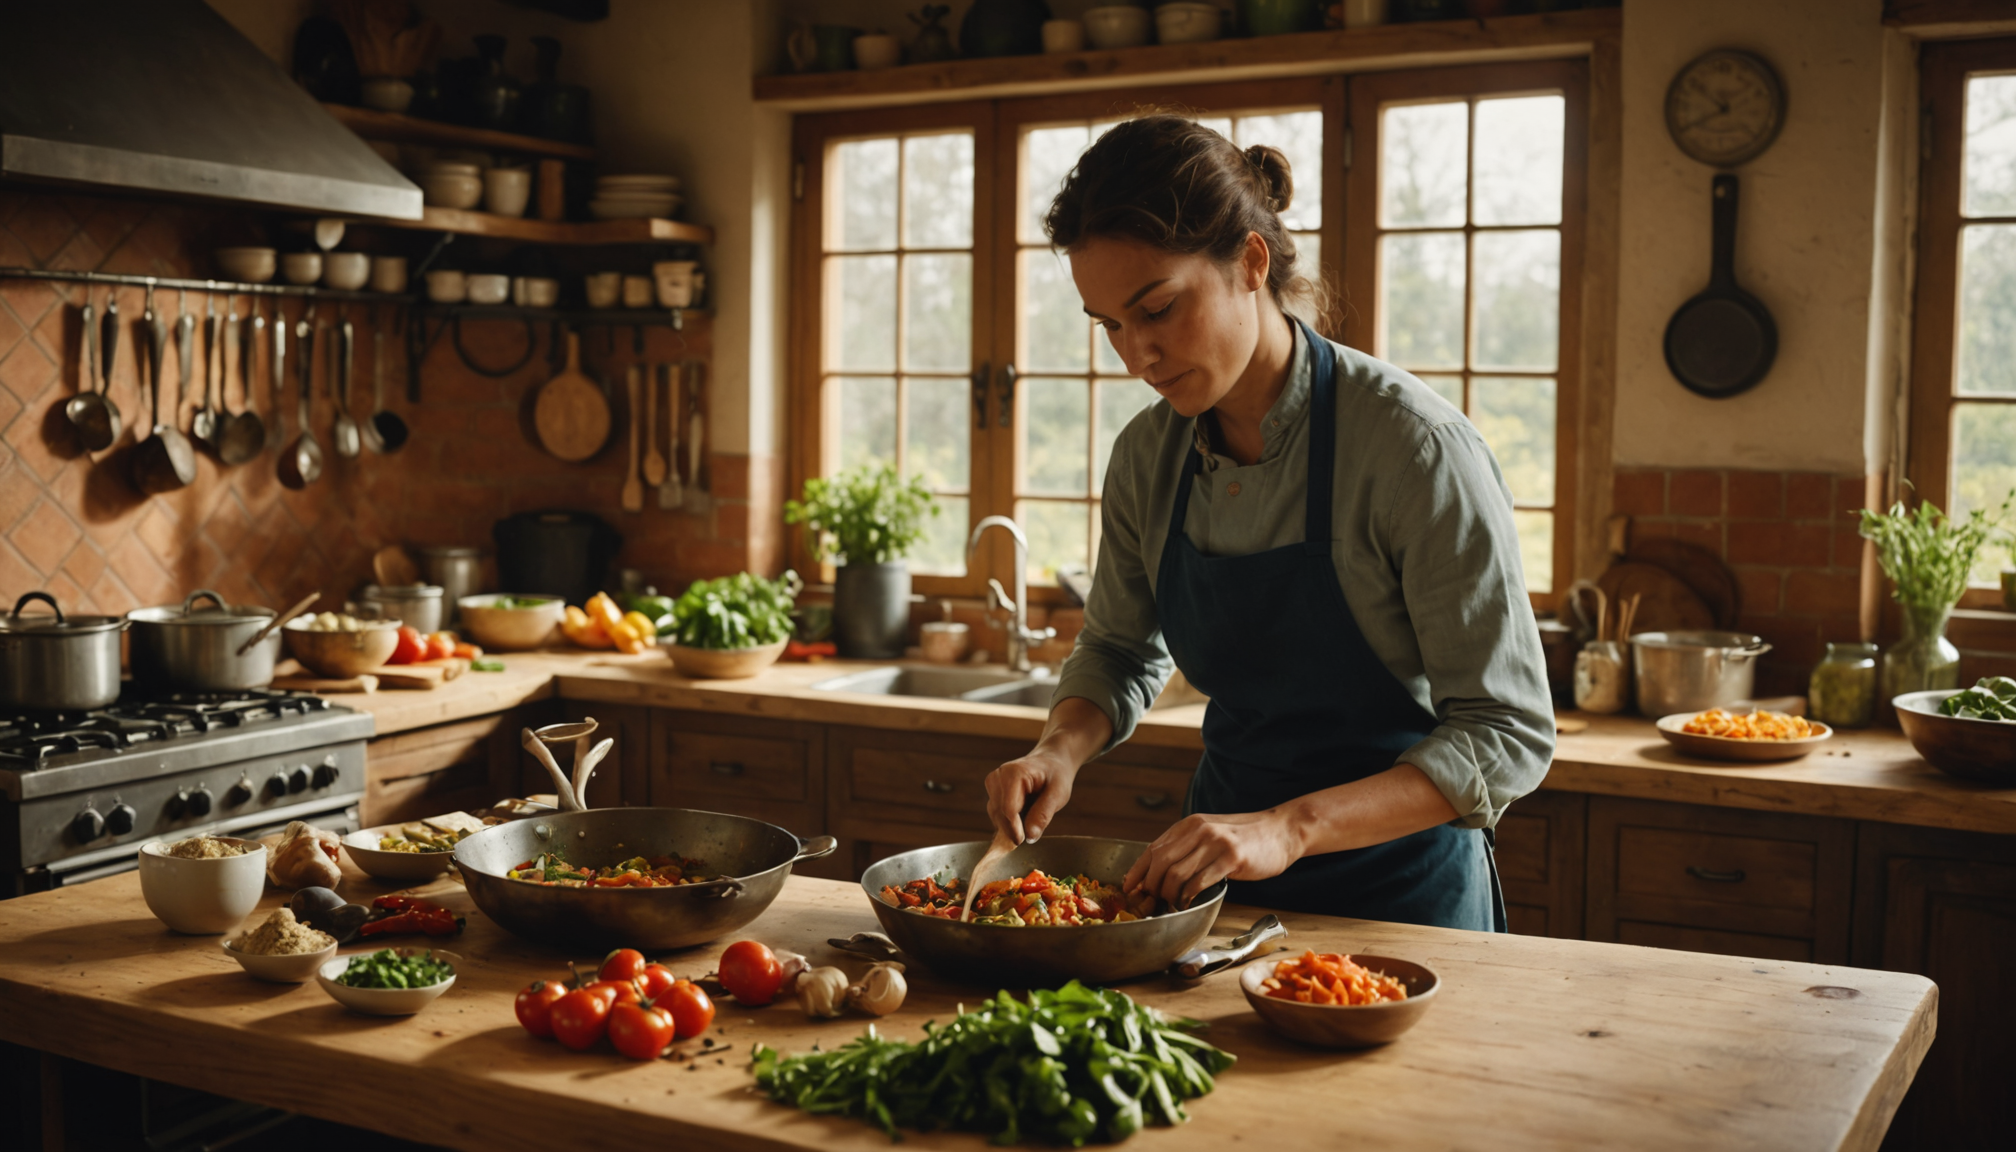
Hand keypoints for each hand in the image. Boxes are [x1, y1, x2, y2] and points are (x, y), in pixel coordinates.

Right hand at [984, 749, 1077, 843]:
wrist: (1052, 761)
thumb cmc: (1056, 775)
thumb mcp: (1058, 794)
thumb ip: (1043, 815)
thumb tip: (1029, 837)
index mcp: (1014, 773)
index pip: (1008, 809)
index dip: (1014, 828)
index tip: (1022, 841)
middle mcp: (999, 776)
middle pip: (999, 813)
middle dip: (1012, 828)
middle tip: (1028, 837)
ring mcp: (993, 782)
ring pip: (996, 814)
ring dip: (1010, 824)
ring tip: (1030, 819)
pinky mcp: (993, 790)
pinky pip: (996, 812)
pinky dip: (1008, 820)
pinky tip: (1023, 817)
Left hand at [1124, 809, 1304, 908]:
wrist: (1281, 831)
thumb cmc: (1245, 839)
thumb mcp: (1210, 836)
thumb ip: (1187, 850)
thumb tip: (1158, 875)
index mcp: (1189, 825)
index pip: (1153, 849)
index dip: (1137, 871)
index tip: (1129, 889)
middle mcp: (1198, 830)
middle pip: (1160, 863)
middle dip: (1152, 887)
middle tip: (1156, 902)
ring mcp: (1214, 842)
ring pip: (1176, 874)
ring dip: (1169, 895)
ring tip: (1173, 905)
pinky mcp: (1231, 857)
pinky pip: (1199, 882)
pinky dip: (1188, 897)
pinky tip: (1189, 903)